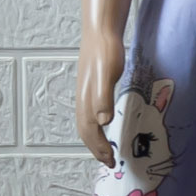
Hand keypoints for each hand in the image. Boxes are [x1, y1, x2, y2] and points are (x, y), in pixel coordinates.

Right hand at [76, 33, 125, 166]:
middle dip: (96, 150)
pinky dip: (95, 126)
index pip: (91, 133)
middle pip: (86, 133)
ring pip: (86, 124)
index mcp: (87, 100)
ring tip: (105, 150)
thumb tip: (103, 122)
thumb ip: (104, 97)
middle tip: (110, 162)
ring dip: (94, 140)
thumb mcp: (108, 74)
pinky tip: (103, 124)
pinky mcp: (91, 87)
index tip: (111, 161)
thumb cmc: (105, 51)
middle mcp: (83, 100)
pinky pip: (89, 114)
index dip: (100, 149)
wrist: (100, 32)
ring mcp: (85, 94)